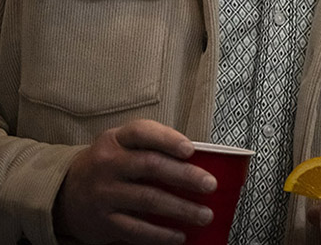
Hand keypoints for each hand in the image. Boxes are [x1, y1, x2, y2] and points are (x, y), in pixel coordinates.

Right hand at [53, 119, 217, 243]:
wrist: (64, 193)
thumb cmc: (109, 163)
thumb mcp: (122, 144)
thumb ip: (152, 146)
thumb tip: (196, 160)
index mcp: (115, 139)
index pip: (142, 132)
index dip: (168, 139)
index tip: (191, 150)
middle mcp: (108, 164)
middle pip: (151, 166)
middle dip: (185, 176)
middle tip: (210, 184)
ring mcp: (104, 194)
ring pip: (148, 200)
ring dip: (181, 209)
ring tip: (205, 214)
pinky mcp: (103, 222)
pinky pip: (136, 230)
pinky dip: (160, 234)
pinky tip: (180, 235)